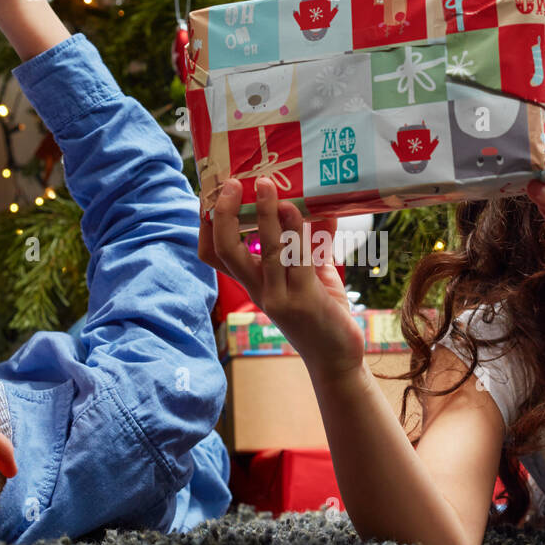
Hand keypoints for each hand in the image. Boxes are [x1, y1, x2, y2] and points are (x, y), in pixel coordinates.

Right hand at [199, 177, 365, 382]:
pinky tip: (297, 210)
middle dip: (223, 214)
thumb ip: (312, 245)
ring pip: (263, 248)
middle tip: (231, 183)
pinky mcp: (303, 299)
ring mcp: (278, 296)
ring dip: (263, 214)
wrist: (337, 360)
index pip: (214, 255)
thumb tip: (322, 210)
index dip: (207, 225)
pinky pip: (295, 258)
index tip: (211, 195)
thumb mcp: (314, 275)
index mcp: (253, 283)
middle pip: (225, 250)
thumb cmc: (323, 315)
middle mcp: (259, 289)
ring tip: (267, 185)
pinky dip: (295, 230)